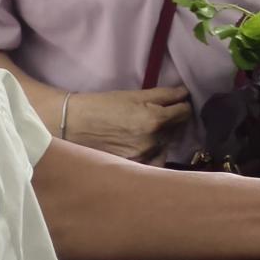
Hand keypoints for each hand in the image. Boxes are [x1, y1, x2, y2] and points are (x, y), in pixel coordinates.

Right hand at [66, 87, 191, 160]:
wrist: (75, 124)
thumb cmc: (104, 105)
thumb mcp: (135, 95)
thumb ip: (164, 95)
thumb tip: (185, 93)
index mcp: (155, 120)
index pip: (184, 112)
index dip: (182, 106)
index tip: (177, 104)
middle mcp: (153, 141)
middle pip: (177, 129)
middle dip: (172, 122)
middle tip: (159, 116)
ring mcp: (144, 156)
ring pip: (166, 145)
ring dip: (164, 138)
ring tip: (148, 131)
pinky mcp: (134, 166)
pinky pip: (155, 161)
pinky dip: (155, 154)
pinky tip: (146, 146)